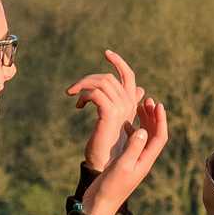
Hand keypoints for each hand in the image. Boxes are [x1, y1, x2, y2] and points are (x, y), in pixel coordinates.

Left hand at [67, 50, 148, 172]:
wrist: (103, 162)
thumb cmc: (106, 142)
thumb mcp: (117, 119)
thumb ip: (126, 103)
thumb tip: (140, 89)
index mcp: (130, 104)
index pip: (129, 76)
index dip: (119, 62)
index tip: (107, 52)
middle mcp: (129, 104)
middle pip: (109, 77)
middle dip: (89, 78)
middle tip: (73, 89)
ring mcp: (121, 109)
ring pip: (102, 83)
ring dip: (83, 86)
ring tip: (73, 96)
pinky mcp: (110, 115)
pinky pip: (95, 94)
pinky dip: (84, 96)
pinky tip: (78, 106)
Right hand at [77, 93, 167, 214]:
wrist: (100, 204)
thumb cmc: (110, 187)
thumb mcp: (123, 166)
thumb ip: (133, 148)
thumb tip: (143, 130)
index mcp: (145, 161)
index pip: (159, 137)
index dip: (161, 120)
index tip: (158, 104)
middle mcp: (142, 160)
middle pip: (154, 135)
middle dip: (153, 117)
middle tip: (147, 100)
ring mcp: (134, 161)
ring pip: (144, 137)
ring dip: (144, 121)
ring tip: (139, 107)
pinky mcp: (124, 162)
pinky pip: (133, 142)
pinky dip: (132, 129)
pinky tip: (125, 123)